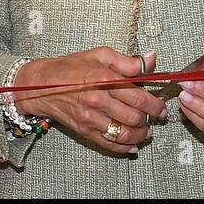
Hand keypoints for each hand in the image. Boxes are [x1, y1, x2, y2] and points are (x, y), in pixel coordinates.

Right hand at [14, 47, 164, 154]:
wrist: (41, 85)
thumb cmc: (71, 67)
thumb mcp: (100, 55)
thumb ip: (128, 61)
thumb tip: (152, 60)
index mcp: (104, 79)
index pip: (139, 97)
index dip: (156, 105)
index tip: (162, 107)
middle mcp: (98, 100)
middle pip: (135, 117)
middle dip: (151, 119)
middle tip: (157, 118)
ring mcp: (90, 118)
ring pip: (124, 133)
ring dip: (141, 135)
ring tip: (146, 130)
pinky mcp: (84, 131)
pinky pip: (109, 144)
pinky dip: (125, 148)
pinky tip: (133, 145)